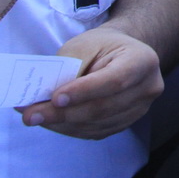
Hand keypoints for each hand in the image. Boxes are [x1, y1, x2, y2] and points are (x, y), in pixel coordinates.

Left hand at [18, 25, 163, 139]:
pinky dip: (70, 129)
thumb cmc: (102, 46)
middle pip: (103, 108)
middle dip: (63, 113)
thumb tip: (43, 97)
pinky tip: (52, 122)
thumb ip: (69, 68)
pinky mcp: (126, 123)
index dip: (85, 91)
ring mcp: (140, 109)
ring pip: (97, 124)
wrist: (122, 54)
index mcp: (143, 60)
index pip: (115, 80)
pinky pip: (95, 132)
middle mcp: (148, 88)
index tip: (54, 97)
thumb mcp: (85, 45)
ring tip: (34, 117)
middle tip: (30, 115)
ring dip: (62, 124)